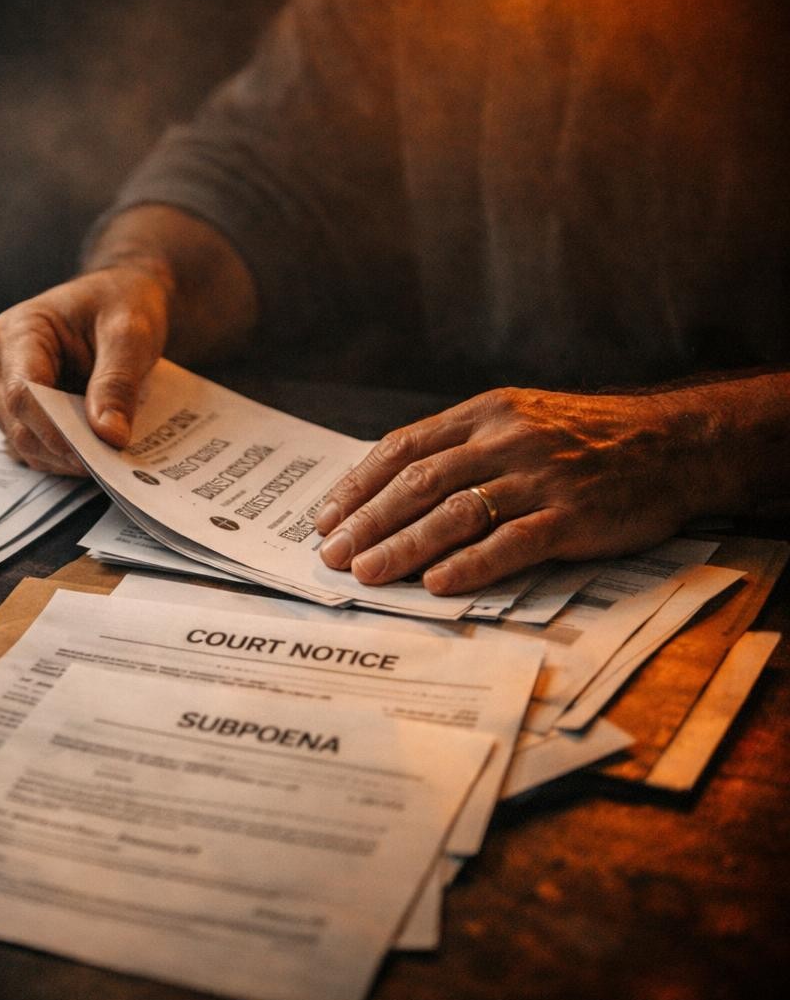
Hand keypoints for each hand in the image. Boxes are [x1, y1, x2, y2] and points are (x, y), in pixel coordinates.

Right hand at [0, 264, 169, 473]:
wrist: (116, 300)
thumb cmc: (119, 303)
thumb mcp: (131, 333)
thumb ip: (117, 382)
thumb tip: (109, 435)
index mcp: (17, 331)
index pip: (22, 392)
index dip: (54, 430)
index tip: (93, 453)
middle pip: (19, 424)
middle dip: (64, 449)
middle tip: (113, 461)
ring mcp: (2, 390)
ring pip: (24, 443)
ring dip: (66, 458)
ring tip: (110, 454)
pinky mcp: (16, 412)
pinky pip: (35, 448)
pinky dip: (65, 458)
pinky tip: (96, 452)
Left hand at [312, 387, 725, 594]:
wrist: (675, 444)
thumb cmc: (585, 440)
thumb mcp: (518, 421)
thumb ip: (461, 448)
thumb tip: (390, 491)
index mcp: (484, 415)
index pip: (403, 449)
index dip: (358, 486)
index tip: (325, 519)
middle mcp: (506, 440)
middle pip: (418, 483)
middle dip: (367, 522)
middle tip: (331, 555)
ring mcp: (540, 478)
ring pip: (455, 513)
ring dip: (403, 546)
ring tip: (367, 573)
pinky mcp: (573, 516)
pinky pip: (511, 542)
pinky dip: (470, 564)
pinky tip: (436, 583)